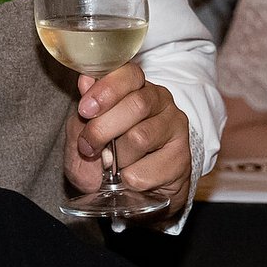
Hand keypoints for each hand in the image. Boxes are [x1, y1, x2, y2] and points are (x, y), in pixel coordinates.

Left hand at [65, 63, 191, 214]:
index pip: (129, 74)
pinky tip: (129, 178)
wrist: (124, 192)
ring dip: (117, 157)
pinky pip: (148, 170)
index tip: (85, 110)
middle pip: (136, 106)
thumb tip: (85, 80)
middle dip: (102, 129)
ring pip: (140, 138)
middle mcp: (160, 101)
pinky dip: (129, 179)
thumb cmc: (103, 153)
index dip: (106, 90)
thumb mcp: (84, 128)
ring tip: (112, 165)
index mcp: (135, 86)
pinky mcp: (182, 159)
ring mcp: (175, 128)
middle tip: (87, 146)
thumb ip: (86, 106)